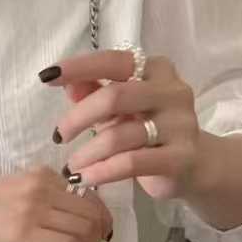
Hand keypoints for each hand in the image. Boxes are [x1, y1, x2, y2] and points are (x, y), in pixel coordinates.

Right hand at [0, 166, 112, 241]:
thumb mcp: (15, 188)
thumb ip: (42, 195)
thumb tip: (71, 214)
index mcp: (42, 175)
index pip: (86, 194)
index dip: (99, 214)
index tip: (98, 229)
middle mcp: (42, 188)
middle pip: (91, 211)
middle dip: (100, 232)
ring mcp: (34, 210)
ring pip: (84, 228)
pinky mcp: (24, 233)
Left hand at [40, 48, 208, 200]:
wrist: (195, 165)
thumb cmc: (151, 130)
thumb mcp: (121, 108)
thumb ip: (94, 92)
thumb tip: (64, 82)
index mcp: (156, 70)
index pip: (113, 61)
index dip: (78, 67)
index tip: (46, 77)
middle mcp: (171, 91)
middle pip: (114, 97)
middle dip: (78, 117)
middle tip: (59, 136)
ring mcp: (179, 124)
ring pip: (120, 135)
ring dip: (87, 153)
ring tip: (71, 167)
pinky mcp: (180, 157)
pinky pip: (131, 163)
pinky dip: (101, 172)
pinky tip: (85, 179)